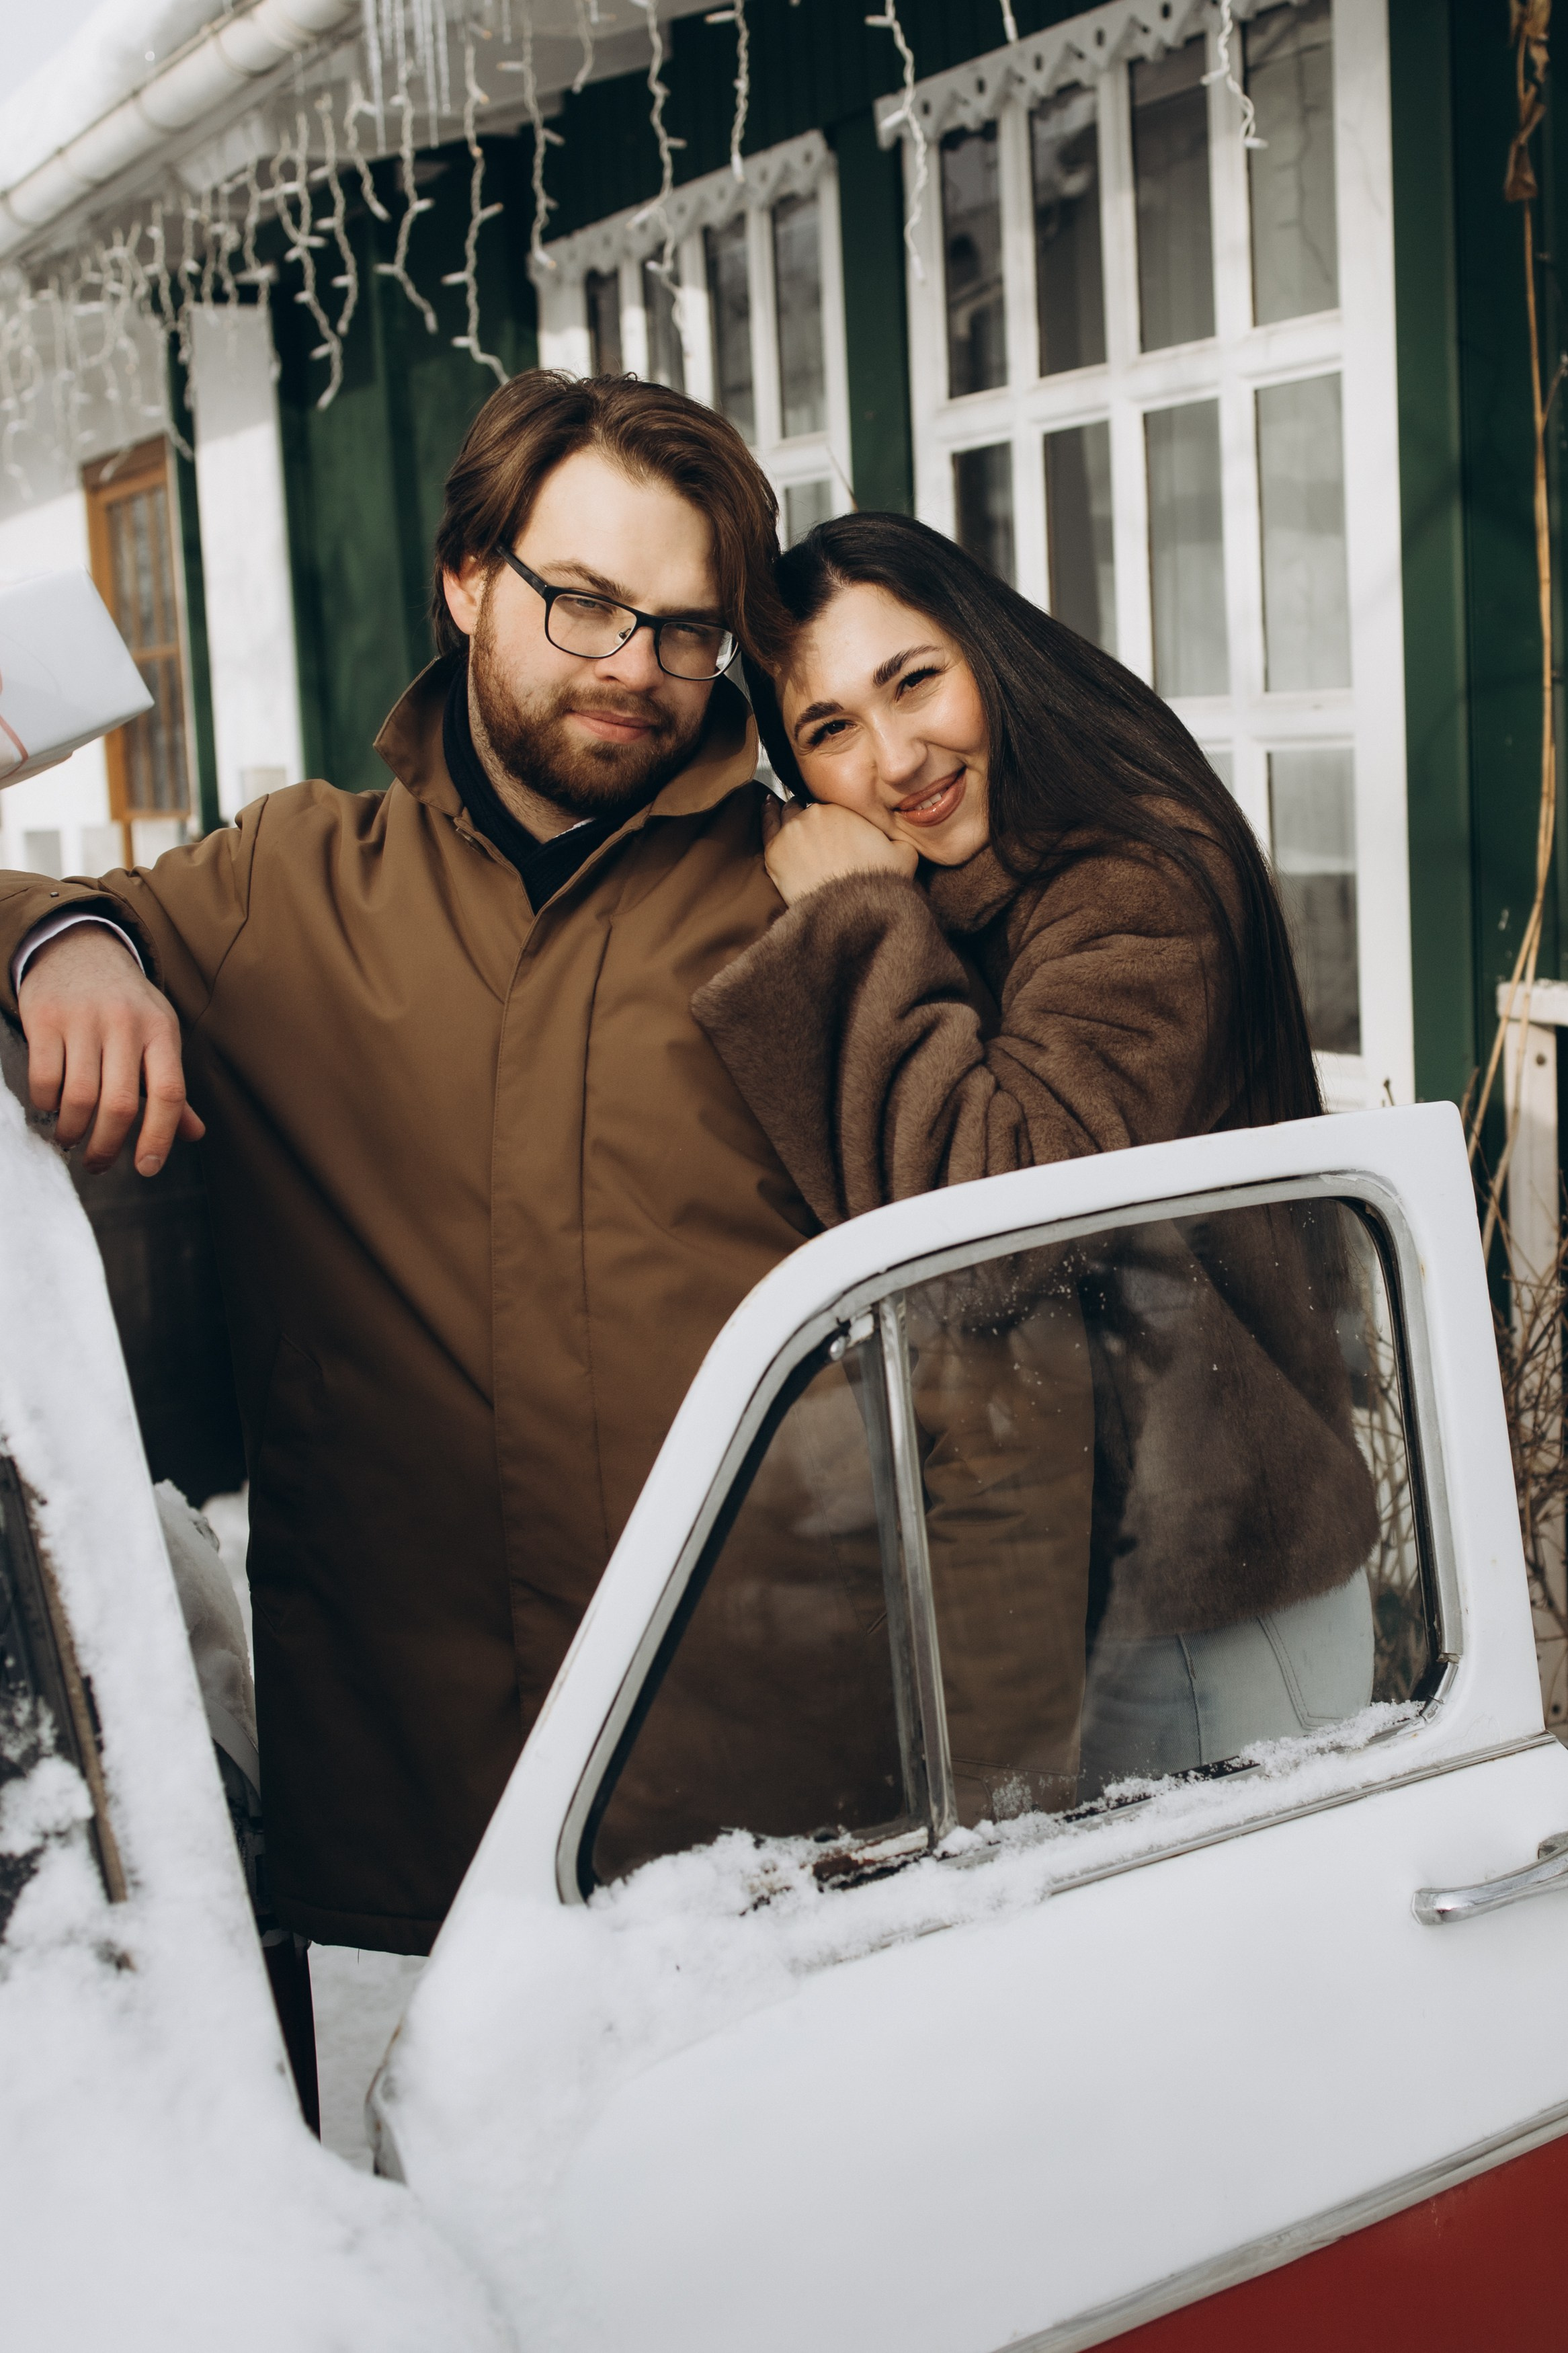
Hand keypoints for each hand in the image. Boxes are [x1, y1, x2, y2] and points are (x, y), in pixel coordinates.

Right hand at [18, 926, 203, 1175]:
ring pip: (79, 1097)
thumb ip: (171, 1086)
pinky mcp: (45, 1017)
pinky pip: (45, 1078)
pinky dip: (46, 1105)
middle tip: (97, 1164)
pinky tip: (49, 1110)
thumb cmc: (126, 1005)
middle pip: (121, 1104)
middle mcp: (126, 1024)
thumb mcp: (158, 1035)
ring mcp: (84, 1019)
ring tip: (70, 1140)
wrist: (79, 949)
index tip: (147, 1168)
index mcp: (161, 1031)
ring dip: (72, 1131)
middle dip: (107, 1146)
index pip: (169, 1093)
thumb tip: (195, 1134)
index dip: (160, 1137)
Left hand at [763, 798, 918, 909]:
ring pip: (786, 815)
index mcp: (841, 809)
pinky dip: (767, 816)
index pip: (830, 806)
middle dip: (810, 815)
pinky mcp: (774, 852)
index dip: (832, 816)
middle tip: (813, 826)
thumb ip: (898, 836)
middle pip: (807, 809)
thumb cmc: (877, 884)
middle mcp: (812, 814)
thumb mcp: (903, 853)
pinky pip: (767, 828)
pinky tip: (767, 807)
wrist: (851, 911)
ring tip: (783, 808)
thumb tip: (897, 832)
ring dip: (788, 814)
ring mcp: (790, 832)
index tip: (832, 823)